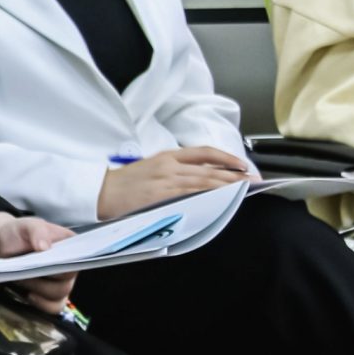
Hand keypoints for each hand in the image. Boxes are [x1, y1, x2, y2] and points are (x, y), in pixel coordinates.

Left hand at [0, 212, 77, 307]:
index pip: (78, 259)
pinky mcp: (51, 297)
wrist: (1, 248)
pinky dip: (42, 304)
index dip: (65, 264)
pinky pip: (54, 307)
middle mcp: (70, 266)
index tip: (48, 263)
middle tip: (24, 269)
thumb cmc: (17, 234)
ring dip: (39, 289)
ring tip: (22, 278)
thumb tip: (45, 246)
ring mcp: (62, 283)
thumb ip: (36, 231)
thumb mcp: (25, 225)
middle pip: (67, 281)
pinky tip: (29, 295)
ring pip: (59, 295)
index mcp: (71, 245)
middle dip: (43, 277)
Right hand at [96, 146, 253, 220]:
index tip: (242, 165)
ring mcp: (166, 181)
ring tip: (247, 190)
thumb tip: (194, 181)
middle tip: (255, 180)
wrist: (98, 193)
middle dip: (236, 175)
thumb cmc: (121, 186)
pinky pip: (192, 196)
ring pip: (205, 182)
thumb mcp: (149, 169)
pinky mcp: (162, 196)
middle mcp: (170, 166)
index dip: (227, 158)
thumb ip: (171, 172)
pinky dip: (210, 198)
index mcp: (166, 157)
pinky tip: (223, 201)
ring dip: (229, 186)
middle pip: (210, 168)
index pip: (204, 153)